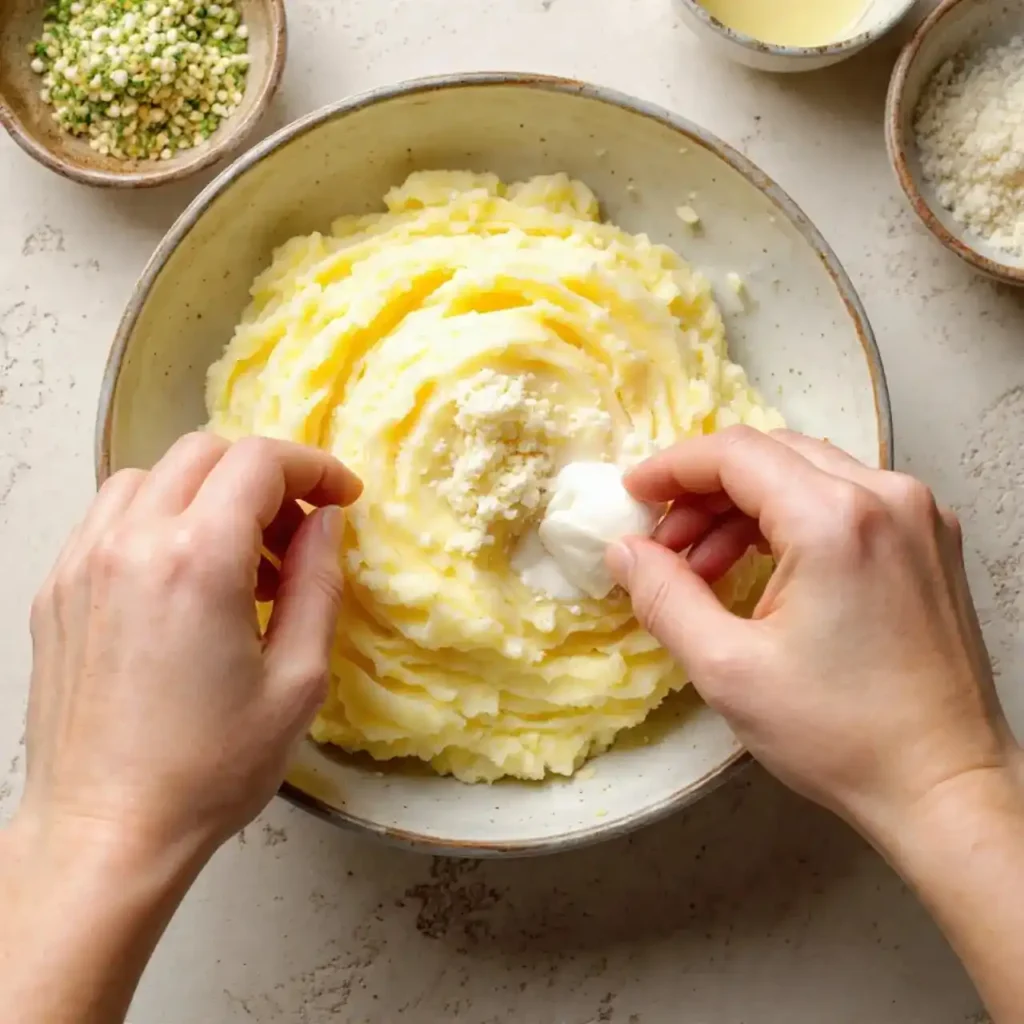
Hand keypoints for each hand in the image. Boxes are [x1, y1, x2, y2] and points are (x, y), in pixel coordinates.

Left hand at [18, 433, 361, 863]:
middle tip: (297, 532)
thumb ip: (318, 583)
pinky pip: (111, 516)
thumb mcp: (297, 680)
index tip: (342, 497)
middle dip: (264, 477)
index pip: (260, 461)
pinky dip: (159, 518)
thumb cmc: (208, 771)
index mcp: (198, 561)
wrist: (106, 831)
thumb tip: (326, 522)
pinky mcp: (56, 590)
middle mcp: (131, 545)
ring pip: (152, 475)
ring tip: (241, 560)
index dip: (315, 467)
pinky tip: (185, 578)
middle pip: (205, 452)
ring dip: (208, 494)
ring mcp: (82, 563)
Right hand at [607, 427, 1019, 839]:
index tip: (634, 496)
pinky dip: (790, 521)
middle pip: (771, 454)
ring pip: (807, 473)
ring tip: (704, 569)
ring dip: (744, 508)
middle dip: (704, 491)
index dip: (672, 468)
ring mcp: (918, 516)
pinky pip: (844, 501)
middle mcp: (887, 497)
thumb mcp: (727, 669)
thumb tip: (623, 551)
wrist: (946, 786)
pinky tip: (761, 572)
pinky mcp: (930, 542)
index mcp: (836, 519)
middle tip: (664, 544)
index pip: (735, 453)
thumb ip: (663, 596)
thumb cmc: (843, 736)